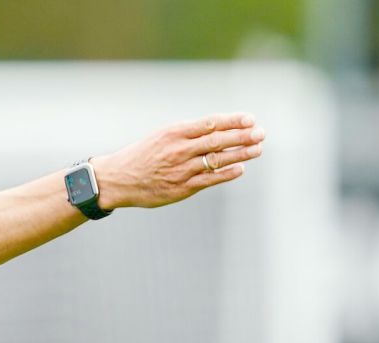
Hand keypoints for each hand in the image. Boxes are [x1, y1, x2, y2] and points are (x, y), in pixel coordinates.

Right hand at [90, 112, 264, 209]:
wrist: (117, 179)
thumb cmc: (142, 156)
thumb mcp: (161, 137)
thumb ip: (188, 134)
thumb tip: (220, 129)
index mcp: (173, 132)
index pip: (209, 123)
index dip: (232, 121)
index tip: (250, 118)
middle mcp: (178, 150)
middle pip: (217, 140)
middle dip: (242, 136)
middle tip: (261, 132)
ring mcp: (180, 169)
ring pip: (217, 160)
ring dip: (240, 154)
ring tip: (258, 149)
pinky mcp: (181, 188)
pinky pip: (209, 179)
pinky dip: (227, 173)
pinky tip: (241, 169)